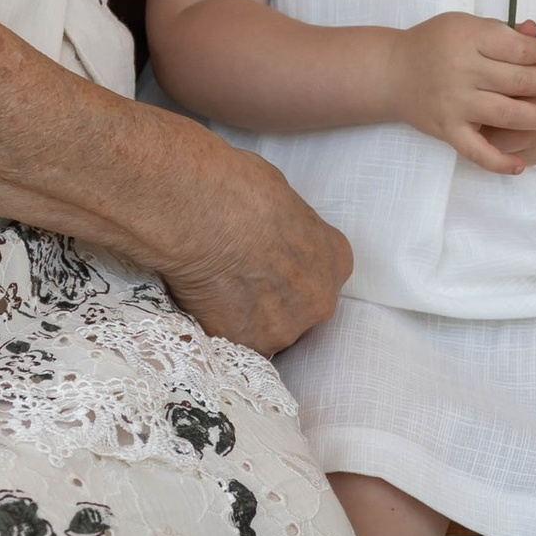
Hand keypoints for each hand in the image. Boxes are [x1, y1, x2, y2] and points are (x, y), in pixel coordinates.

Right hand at [155, 135, 353, 354]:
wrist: (203, 215)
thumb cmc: (240, 190)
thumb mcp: (282, 197)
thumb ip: (289, 227)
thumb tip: (271, 228)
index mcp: (337, 259)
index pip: (322, 275)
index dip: (291, 269)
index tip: (268, 261)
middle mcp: (319, 301)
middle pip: (299, 309)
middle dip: (272, 297)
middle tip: (238, 275)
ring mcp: (283, 328)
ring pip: (266, 330)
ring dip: (244, 316)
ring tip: (214, 285)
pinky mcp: (243, 344)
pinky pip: (231, 340)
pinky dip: (215, 325)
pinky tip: (198, 299)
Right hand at [389, 13, 535, 175]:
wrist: (390, 72)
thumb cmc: (433, 44)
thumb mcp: (464, 26)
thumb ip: (500, 31)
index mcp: (467, 39)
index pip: (517, 48)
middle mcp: (461, 71)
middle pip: (518, 79)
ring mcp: (454, 103)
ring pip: (506, 113)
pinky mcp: (447, 129)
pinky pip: (476, 151)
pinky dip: (498, 162)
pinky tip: (520, 166)